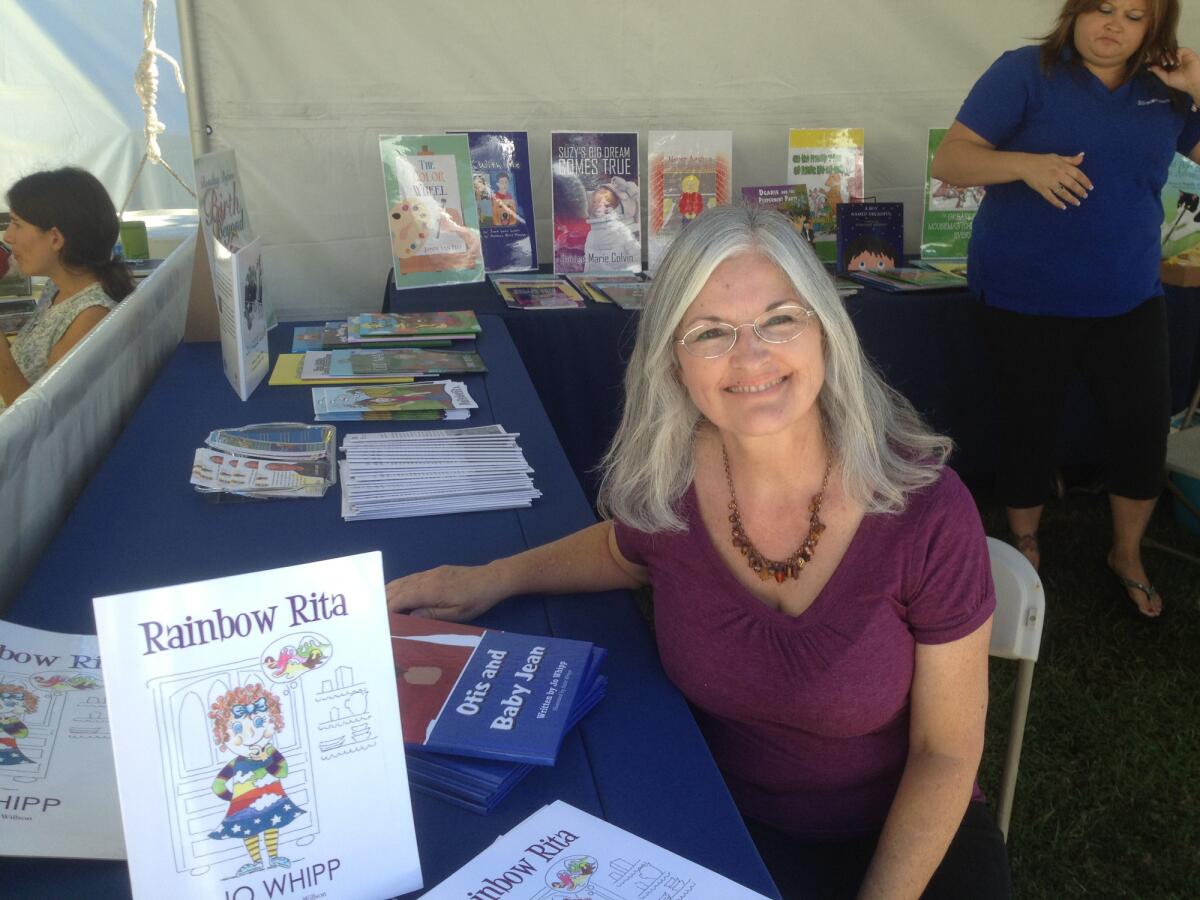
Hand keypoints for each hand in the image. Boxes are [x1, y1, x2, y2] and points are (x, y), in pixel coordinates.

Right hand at [385, 564, 506, 621]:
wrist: (491, 579)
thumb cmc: (475, 600)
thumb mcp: (456, 614)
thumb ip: (431, 615)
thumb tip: (408, 618)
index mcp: (429, 590)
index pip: (400, 600)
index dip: (386, 610)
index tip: (376, 621)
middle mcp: (426, 579)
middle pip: (397, 588)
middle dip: (382, 601)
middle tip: (371, 616)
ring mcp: (429, 574)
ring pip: (402, 582)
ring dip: (388, 593)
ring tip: (377, 607)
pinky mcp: (434, 572)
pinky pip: (410, 579)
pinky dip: (399, 587)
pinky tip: (395, 595)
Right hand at [1020, 151, 1091, 209]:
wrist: (1025, 165)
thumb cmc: (1042, 160)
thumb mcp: (1057, 157)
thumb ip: (1070, 159)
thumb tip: (1083, 156)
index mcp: (1063, 166)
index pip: (1078, 174)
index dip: (1085, 181)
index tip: (1090, 187)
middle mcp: (1058, 174)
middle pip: (1072, 185)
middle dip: (1080, 191)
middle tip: (1085, 196)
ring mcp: (1049, 183)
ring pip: (1063, 193)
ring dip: (1071, 199)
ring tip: (1077, 203)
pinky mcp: (1042, 189)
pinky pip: (1051, 198)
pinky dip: (1057, 203)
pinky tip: (1063, 207)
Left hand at [1148, 47, 1199, 100]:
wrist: (1194, 82)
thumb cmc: (1181, 82)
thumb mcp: (1167, 79)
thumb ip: (1158, 72)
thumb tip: (1149, 67)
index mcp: (1169, 65)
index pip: (1161, 60)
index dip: (1155, 60)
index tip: (1148, 61)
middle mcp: (1174, 59)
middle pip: (1165, 54)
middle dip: (1160, 56)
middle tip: (1157, 60)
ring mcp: (1181, 55)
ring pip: (1171, 51)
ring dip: (1168, 56)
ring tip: (1167, 63)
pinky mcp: (1188, 53)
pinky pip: (1180, 50)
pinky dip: (1176, 55)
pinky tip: (1176, 62)